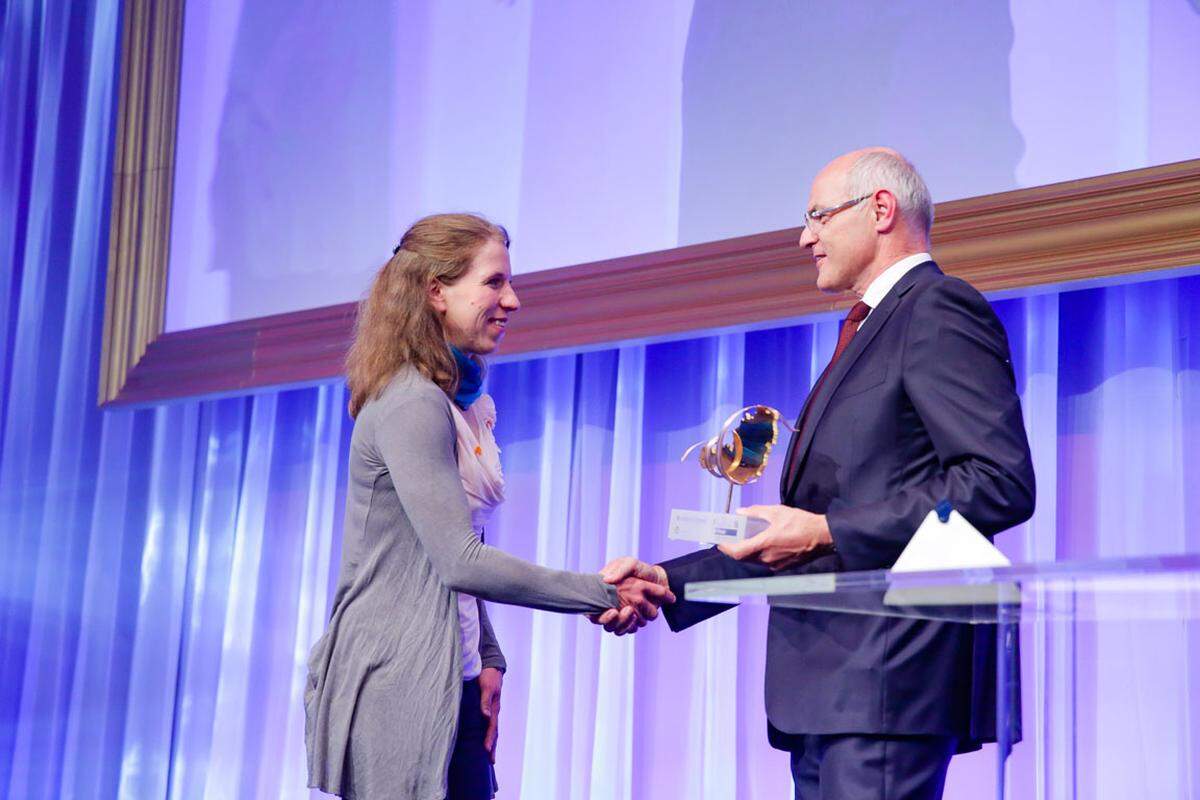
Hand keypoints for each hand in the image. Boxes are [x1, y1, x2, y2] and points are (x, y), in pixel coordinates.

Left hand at [479, 667, 502, 763]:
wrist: (492, 666)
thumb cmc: (489, 676)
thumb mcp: (487, 687)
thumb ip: (485, 701)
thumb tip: (486, 716)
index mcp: (494, 708)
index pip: (492, 727)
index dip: (489, 739)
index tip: (486, 750)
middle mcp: (494, 711)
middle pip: (494, 732)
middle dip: (492, 746)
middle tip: (491, 761)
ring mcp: (491, 710)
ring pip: (491, 729)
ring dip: (491, 742)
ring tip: (489, 755)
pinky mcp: (487, 707)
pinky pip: (486, 723)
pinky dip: (486, 733)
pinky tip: (483, 738)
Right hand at [587, 557, 672, 634]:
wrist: (658, 579)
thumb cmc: (642, 570)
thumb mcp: (630, 564)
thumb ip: (621, 570)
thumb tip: (606, 580)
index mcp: (603, 590)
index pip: (593, 608)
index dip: (601, 614)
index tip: (614, 611)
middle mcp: (608, 604)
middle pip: (604, 622)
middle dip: (616, 620)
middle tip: (629, 610)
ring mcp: (618, 613)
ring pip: (615, 628)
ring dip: (625, 623)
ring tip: (633, 612)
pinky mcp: (629, 621)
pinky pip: (627, 630)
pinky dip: (632, 626)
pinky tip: (638, 618)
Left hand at [717, 505, 832, 569]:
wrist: (823, 537)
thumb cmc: (800, 522)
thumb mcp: (777, 512)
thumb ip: (756, 512)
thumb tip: (740, 512)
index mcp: (764, 544)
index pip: (737, 552)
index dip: (725, 548)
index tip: (719, 541)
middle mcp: (767, 558)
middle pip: (744, 557)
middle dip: (736, 547)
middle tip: (733, 536)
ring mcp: (775, 565)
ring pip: (754, 560)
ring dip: (748, 550)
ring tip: (748, 537)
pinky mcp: (782, 567)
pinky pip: (765, 561)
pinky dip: (759, 553)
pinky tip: (763, 542)